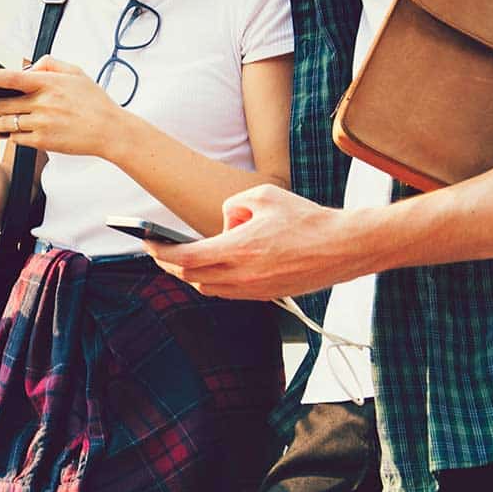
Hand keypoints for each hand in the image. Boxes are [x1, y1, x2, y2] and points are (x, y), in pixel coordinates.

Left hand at [0, 56, 130, 158]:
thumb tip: (28, 67)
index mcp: (48, 83)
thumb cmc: (95, 102)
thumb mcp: (77, 73)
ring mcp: (41, 124)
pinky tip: (17, 131)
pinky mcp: (42, 142)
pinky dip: (12, 135)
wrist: (110, 131)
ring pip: (4, 123)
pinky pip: (15, 139)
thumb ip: (50, 64)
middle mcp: (42, 103)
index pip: (10, 78)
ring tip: (2, 119)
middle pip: (1, 104)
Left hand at [148, 184, 381, 299]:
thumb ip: (232, 205)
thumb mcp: (263, 196)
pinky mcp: (266, 296)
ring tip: (184, 259)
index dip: (160, 253)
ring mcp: (254, 289)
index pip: (185, 258)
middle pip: (191, 277)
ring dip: (192, 274)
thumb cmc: (308, 218)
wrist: (345, 247)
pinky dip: (214, 280)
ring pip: (209, 287)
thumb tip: (223, 222)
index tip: (147, 244)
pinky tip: (215, 267)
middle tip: (158, 252)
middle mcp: (243, 275)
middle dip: (170, 264)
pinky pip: (229, 292)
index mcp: (239, 249)